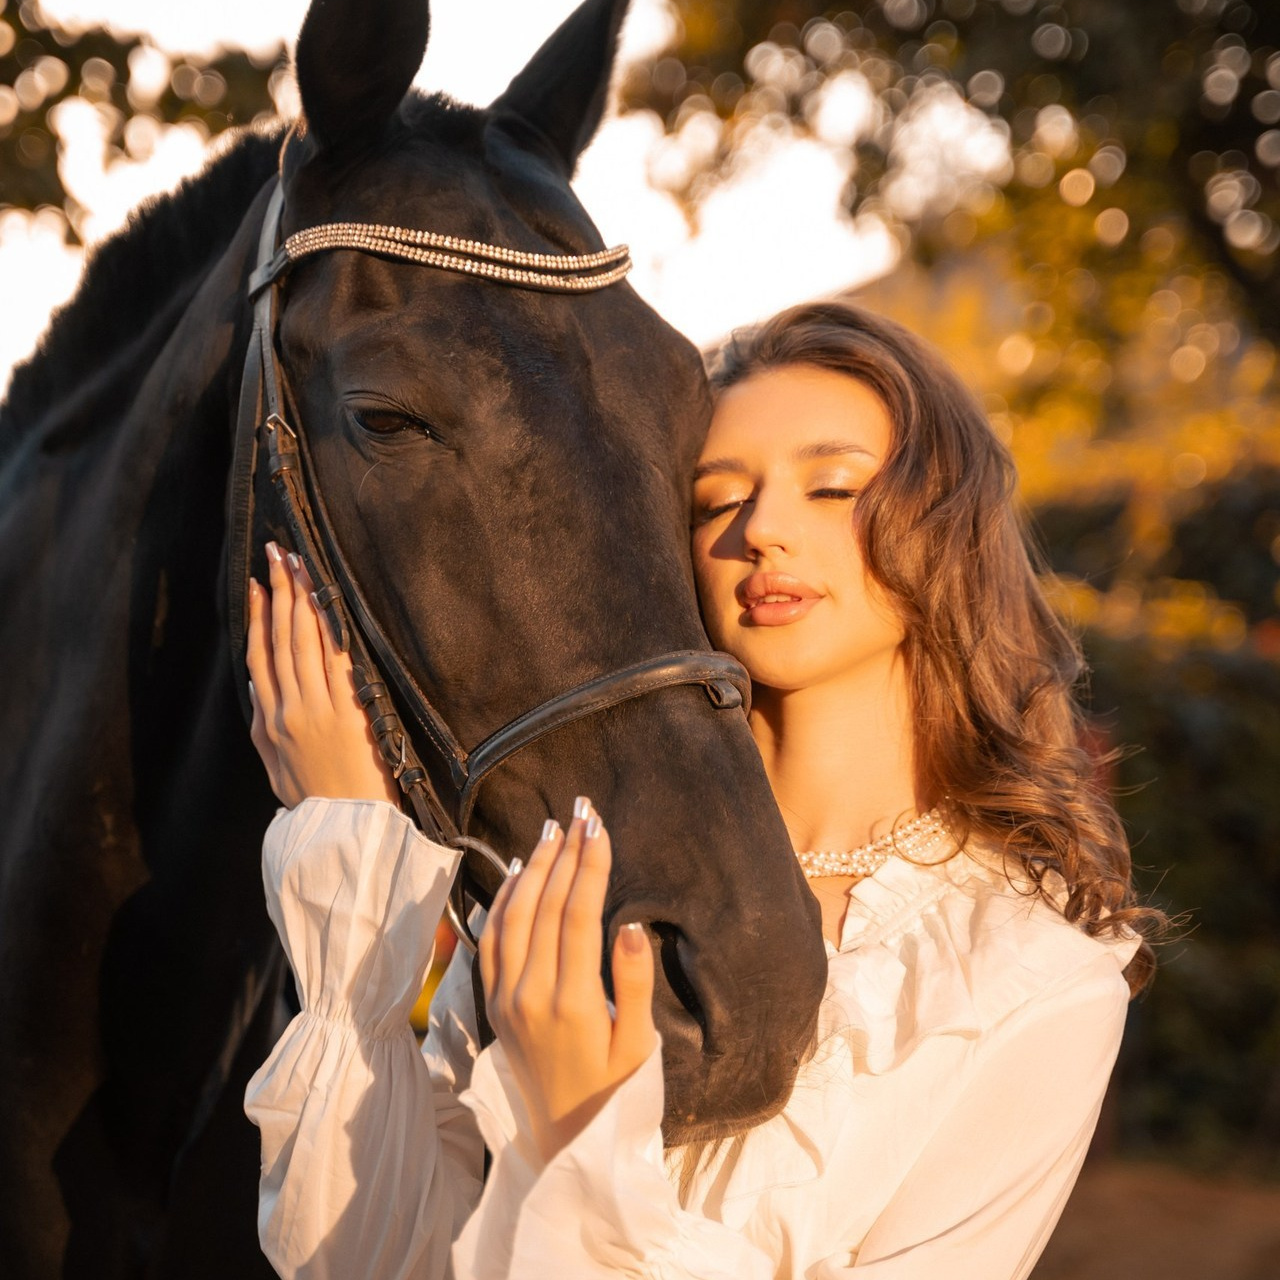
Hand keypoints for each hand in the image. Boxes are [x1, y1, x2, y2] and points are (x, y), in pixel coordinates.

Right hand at [245, 541, 398, 807]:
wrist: (342, 831)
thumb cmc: (314, 801)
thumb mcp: (275, 765)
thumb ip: (264, 724)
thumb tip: (258, 684)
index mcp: (269, 722)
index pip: (259, 656)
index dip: (259, 617)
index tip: (260, 584)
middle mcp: (289, 710)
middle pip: (281, 639)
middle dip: (281, 592)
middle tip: (280, 553)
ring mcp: (318, 709)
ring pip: (305, 642)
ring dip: (303, 599)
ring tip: (300, 564)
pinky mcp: (348, 713)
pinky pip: (336, 662)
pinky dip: (328, 629)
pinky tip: (326, 604)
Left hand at [479, 800, 656, 1163]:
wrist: (565, 1143)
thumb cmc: (616, 1094)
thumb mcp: (640, 1047)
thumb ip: (633, 986)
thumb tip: (633, 927)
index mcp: (572, 1003)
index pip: (578, 914)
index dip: (589, 865)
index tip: (599, 826)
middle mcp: (531, 995)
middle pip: (545, 906)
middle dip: (565, 853)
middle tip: (580, 811)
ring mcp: (506, 999)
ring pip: (513, 916)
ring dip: (534, 869)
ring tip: (553, 830)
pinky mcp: (493, 1005)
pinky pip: (491, 941)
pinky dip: (503, 901)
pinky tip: (520, 873)